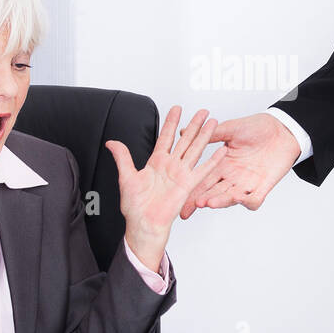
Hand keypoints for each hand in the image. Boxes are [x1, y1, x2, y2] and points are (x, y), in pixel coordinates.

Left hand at [106, 106, 226, 271]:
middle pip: (185, 139)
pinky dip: (212, 161)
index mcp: (156, 162)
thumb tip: (112, 143)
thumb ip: (122, 157)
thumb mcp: (126, 177)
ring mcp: (180, 174)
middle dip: (194, 124)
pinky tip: (221, 151)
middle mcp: (170, 166)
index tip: (177, 109)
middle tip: (202, 111)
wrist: (144, 223)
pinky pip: (202, 170)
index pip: (166, 137)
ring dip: (204, 136)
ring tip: (213, 123)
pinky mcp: (188, 185)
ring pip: (195, 150)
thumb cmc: (135, 206)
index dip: (171, 122)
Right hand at [178, 112, 299, 219]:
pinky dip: (247, 201)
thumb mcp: (231, 128)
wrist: (283, 129)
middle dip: (202, 200)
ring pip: (230, 198)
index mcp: (223, 164)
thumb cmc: (260, 127)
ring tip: (210, 202)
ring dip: (220, 201)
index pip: (203, 180)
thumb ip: (211, 134)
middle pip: (213, 193)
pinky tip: (239, 199)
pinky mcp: (263, 186)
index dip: (192, 190)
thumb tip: (185, 132)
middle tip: (193, 204)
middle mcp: (233, 176)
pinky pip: (254, 199)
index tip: (180, 197)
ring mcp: (247, 183)